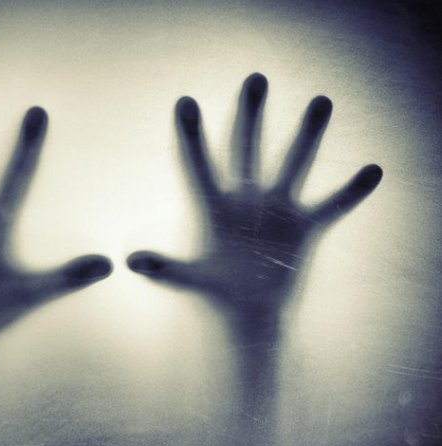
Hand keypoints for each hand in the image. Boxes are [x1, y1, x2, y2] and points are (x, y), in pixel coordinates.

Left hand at [128, 73, 381, 338]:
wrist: (249, 310)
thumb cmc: (216, 292)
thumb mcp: (191, 279)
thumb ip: (165, 269)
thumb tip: (130, 261)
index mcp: (213, 207)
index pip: (199, 166)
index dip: (192, 136)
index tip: (184, 100)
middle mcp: (246, 199)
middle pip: (247, 150)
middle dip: (250, 116)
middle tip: (255, 78)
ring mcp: (277, 210)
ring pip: (293, 164)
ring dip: (307, 136)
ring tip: (321, 101)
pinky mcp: (304, 227)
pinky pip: (332, 206)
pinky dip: (351, 192)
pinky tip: (372, 171)